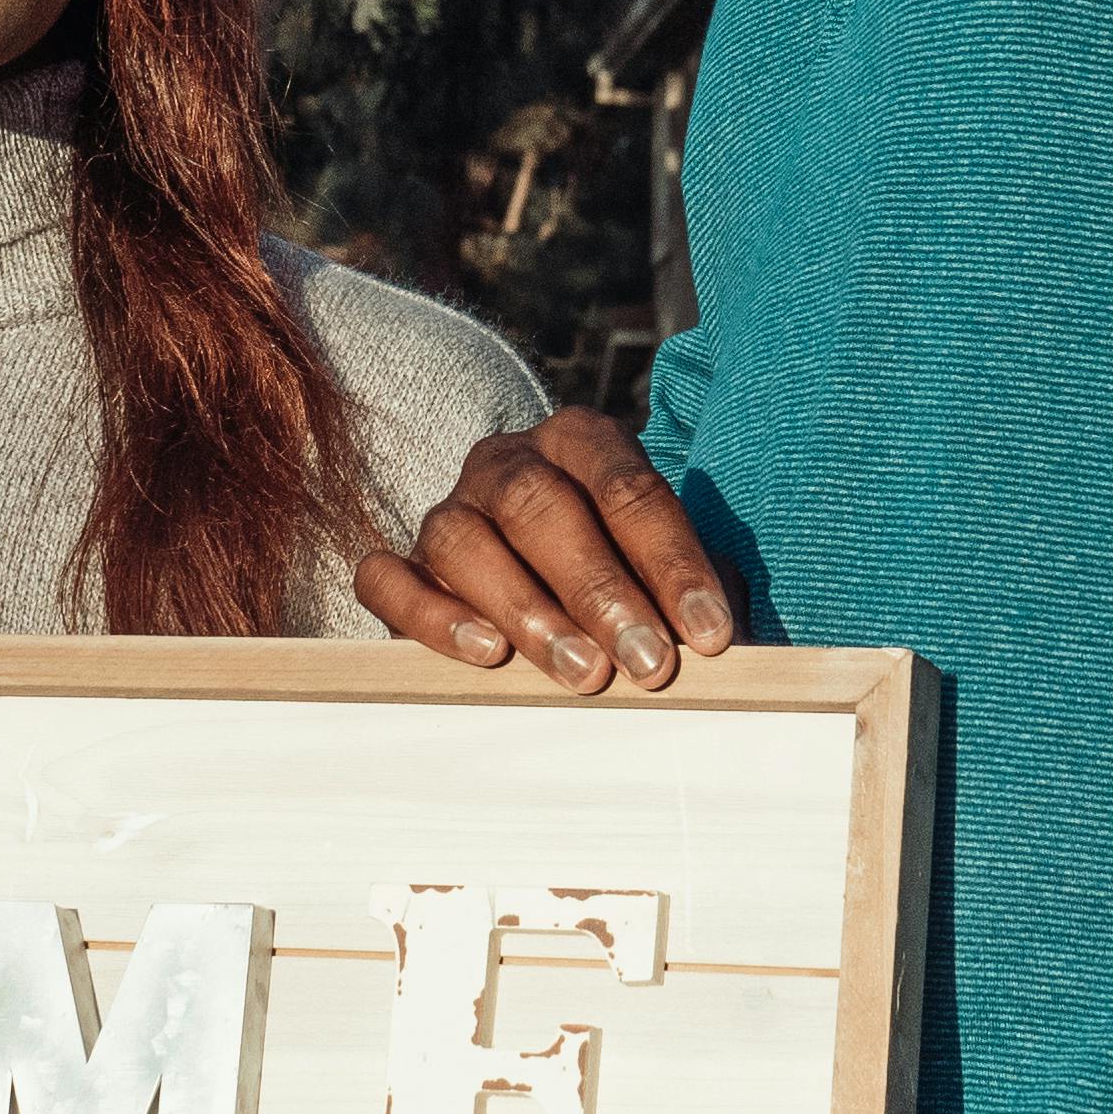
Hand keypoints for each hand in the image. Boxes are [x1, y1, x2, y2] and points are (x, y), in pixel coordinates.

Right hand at [353, 409, 738, 693]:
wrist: (536, 570)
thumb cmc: (620, 572)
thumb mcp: (665, 566)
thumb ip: (693, 589)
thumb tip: (722, 640)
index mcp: (580, 440)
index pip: (628, 489)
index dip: (673, 563)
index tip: (710, 635)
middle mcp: (506, 461)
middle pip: (540, 507)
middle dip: (601, 589)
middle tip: (648, 661)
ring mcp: (447, 509)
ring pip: (465, 542)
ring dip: (528, 610)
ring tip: (582, 672)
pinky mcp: (400, 563)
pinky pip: (391, 580)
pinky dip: (435, 617)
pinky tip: (487, 655)